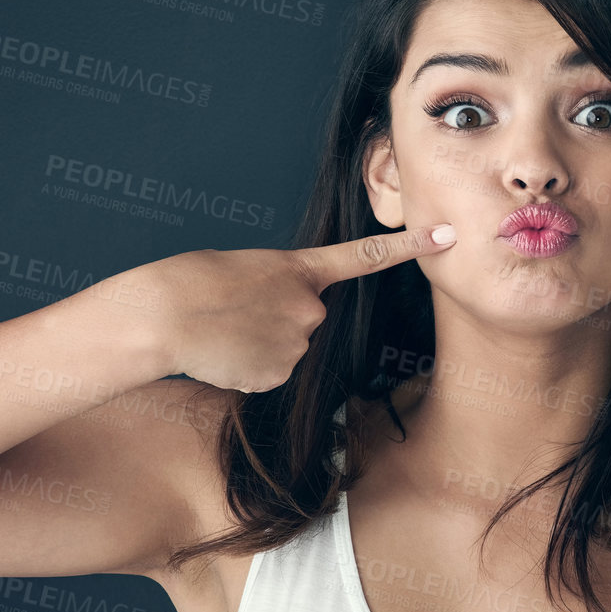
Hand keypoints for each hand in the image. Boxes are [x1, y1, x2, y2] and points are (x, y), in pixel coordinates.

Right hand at [151, 224, 455, 391]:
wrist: (164, 316)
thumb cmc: (192, 282)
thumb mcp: (245, 269)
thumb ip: (278, 288)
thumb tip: (282, 316)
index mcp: (300, 269)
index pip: (366, 256)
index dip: (410, 246)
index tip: (446, 236)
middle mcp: (310, 307)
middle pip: (307, 319)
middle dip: (276, 320)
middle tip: (235, 313)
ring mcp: (298, 343)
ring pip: (286, 349)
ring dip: (258, 345)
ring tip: (223, 332)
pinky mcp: (279, 375)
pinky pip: (268, 373)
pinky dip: (246, 368)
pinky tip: (222, 355)